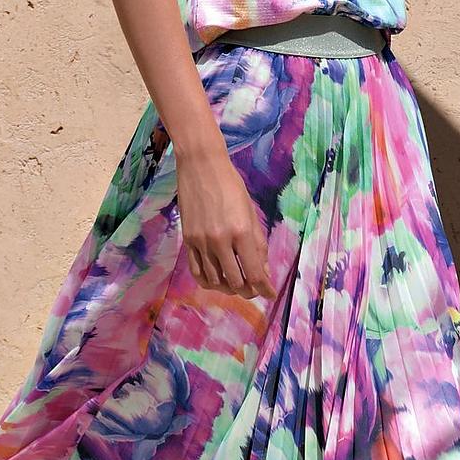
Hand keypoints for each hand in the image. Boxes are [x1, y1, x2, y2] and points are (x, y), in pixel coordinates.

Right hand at [176, 147, 277, 300]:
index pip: (255, 273)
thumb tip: (264, 273)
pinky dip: (209, 282)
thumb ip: (258, 245)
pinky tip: (217, 281)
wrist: (200, 165)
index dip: (265, 289)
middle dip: (248, 291)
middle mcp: (220, 241)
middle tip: (254, 289)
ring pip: (215, 281)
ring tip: (237, 285)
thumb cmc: (231, 185)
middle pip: (236, 282)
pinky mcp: (188, 241)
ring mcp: (201, 243)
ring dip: (229, 288)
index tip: (271, 294)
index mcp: (241, 233)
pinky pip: (197, 272)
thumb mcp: (251, 213)